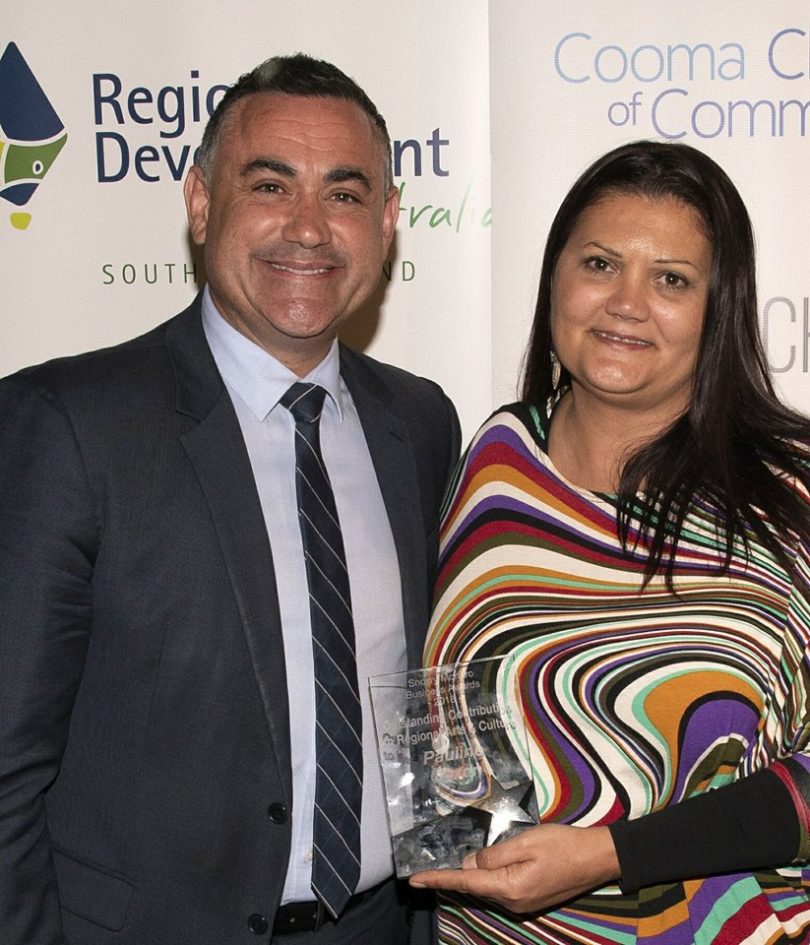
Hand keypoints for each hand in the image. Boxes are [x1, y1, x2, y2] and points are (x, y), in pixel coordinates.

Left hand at [409, 824, 618, 913]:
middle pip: (473, 887)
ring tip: (447, 863)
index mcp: (509, 887)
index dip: (437, 879)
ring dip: (469, 876)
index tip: (413, 880)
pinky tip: (479, 866)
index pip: (464, 882)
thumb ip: (494, 855)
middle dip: (450, 877)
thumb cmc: (562, 845)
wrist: (597, 858)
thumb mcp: (525, 842)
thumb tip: (469, 863)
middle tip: (424, 867)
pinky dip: (486, 878)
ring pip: (486, 888)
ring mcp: (522, 903)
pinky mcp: (530, 898)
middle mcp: (512, 901)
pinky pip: (500, 888)